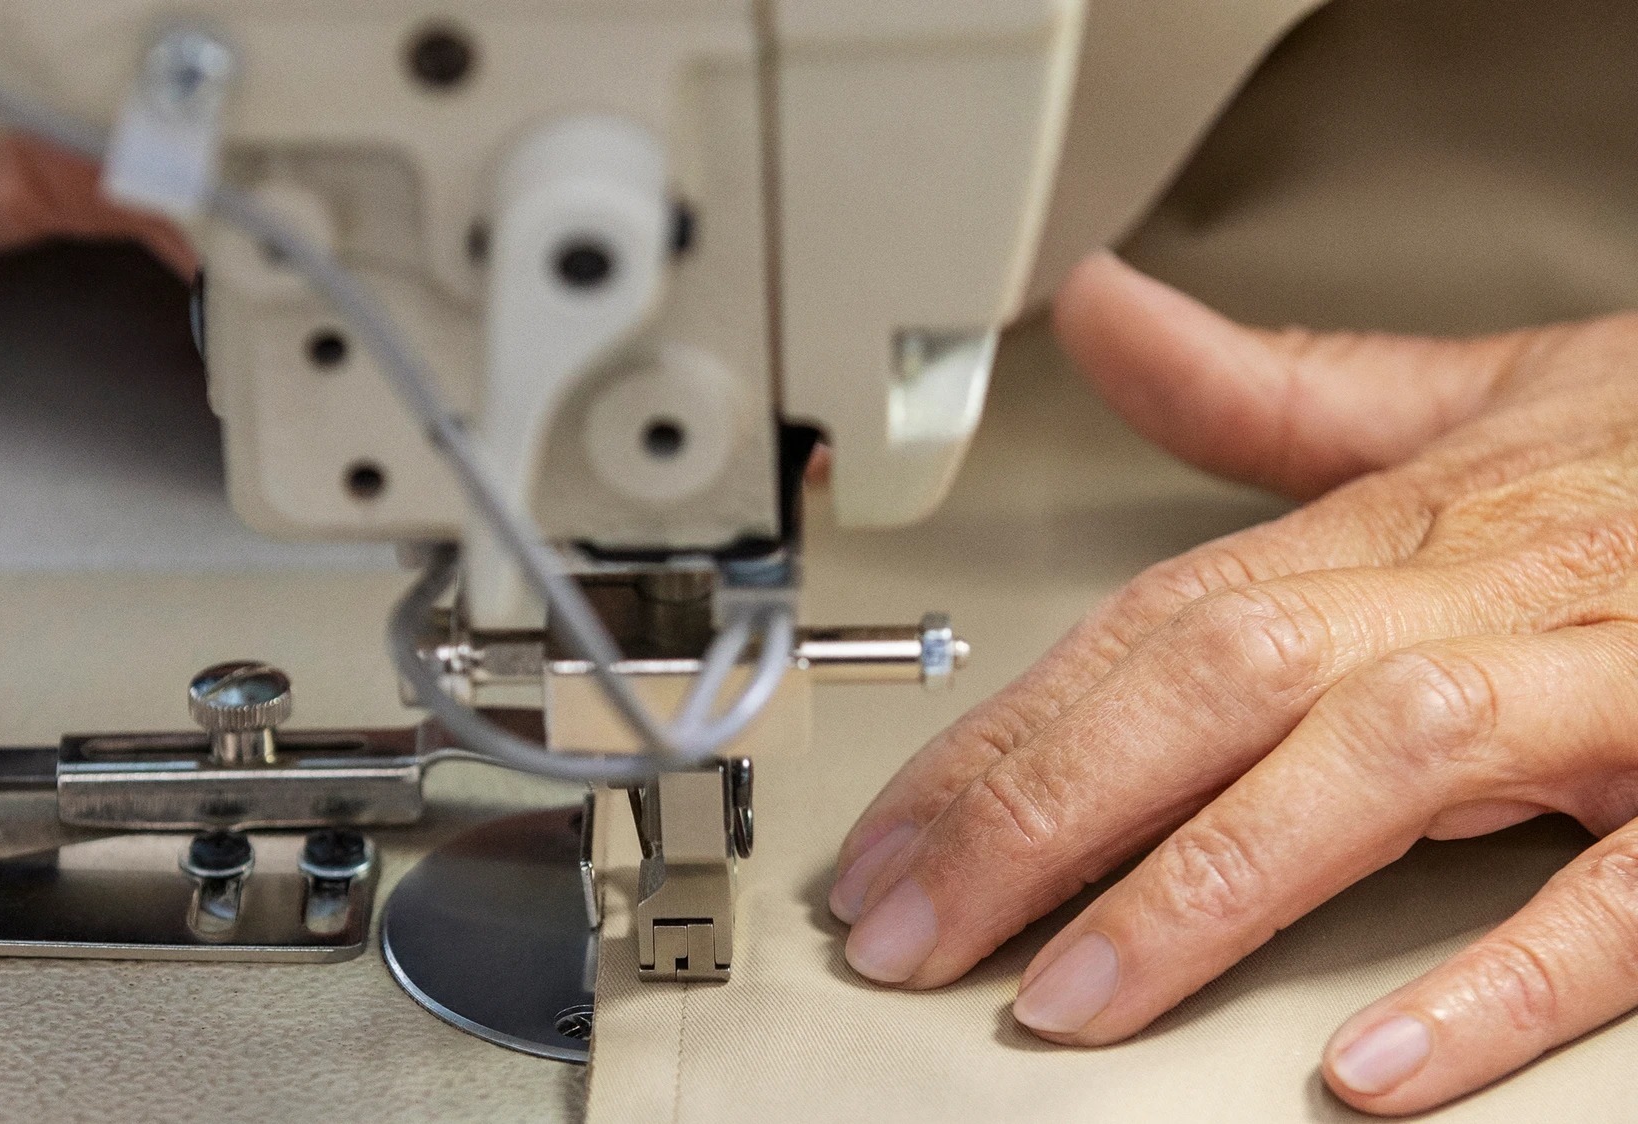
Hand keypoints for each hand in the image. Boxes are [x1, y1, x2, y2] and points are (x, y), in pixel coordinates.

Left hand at [829, 252, 1636, 1114]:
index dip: (1007, 731)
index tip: (891, 841)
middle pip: (1226, 676)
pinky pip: (1619, 894)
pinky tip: (1367, 1064)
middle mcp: (1493, 589)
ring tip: (1072, 998)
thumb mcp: (1472, 403)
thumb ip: (1275, 389)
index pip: (1158, 620)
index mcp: (1411, 525)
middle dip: (1045, 809)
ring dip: (1210, 884)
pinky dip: (1494, 972)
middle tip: (913, 929)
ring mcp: (1613, 680)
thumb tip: (1112, 311)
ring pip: (1386, 760)